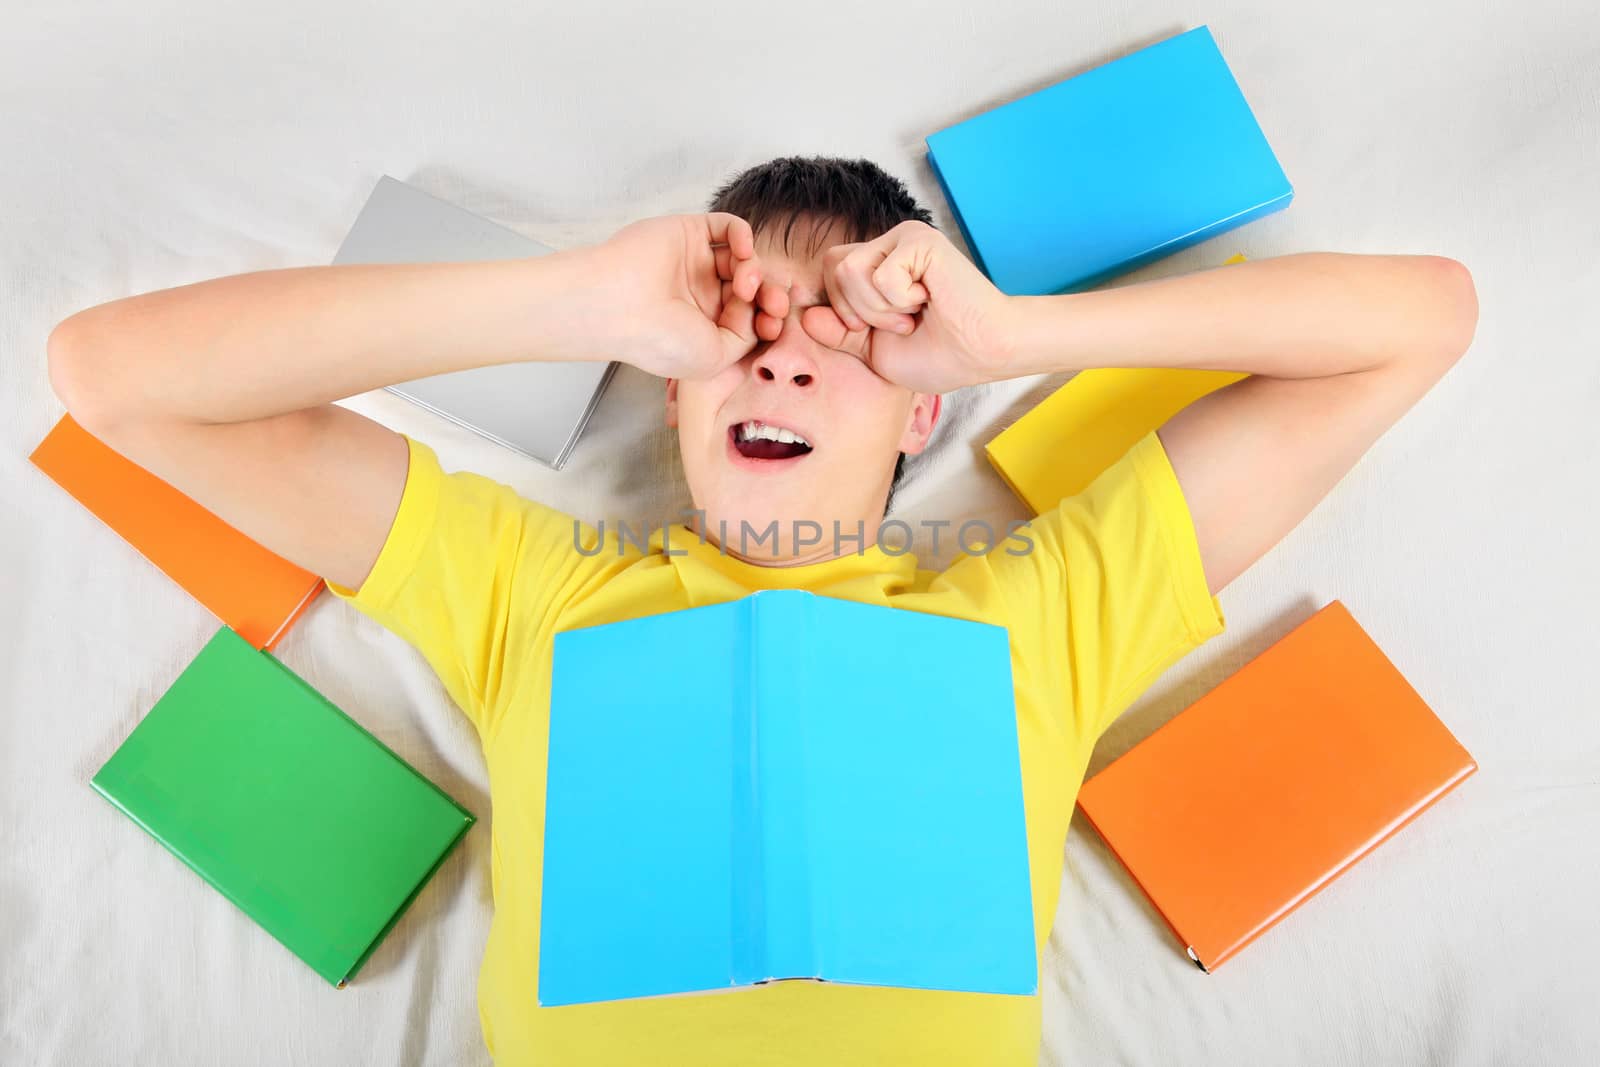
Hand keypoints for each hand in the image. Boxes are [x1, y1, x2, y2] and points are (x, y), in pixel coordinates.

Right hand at [584, 212, 789, 379]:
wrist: (619, 305)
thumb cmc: (660, 340)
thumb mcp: (714, 358)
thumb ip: (744, 339)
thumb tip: (756, 315)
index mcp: (705, 326)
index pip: (750, 317)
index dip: (768, 319)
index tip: (774, 326)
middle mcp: (701, 294)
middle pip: (751, 287)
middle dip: (770, 295)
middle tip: (776, 303)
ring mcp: (695, 263)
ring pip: (742, 259)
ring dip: (754, 268)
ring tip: (746, 282)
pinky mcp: (689, 233)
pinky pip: (727, 227)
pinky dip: (743, 236)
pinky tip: (743, 251)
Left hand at [798, 220, 1017, 392]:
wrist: (982, 352)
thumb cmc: (938, 354)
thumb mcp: (873, 351)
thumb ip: (837, 332)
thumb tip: (801, 312)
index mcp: (874, 268)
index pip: (826, 274)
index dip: (840, 311)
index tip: (875, 331)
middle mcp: (886, 246)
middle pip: (832, 268)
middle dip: (857, 311)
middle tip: (899, 323)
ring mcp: (902, 239)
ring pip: (849, 269)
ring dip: (879, 307)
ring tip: (913, 313)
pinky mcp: (919, 240)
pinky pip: (880, 273)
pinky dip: (900, 300)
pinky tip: (929, 299)